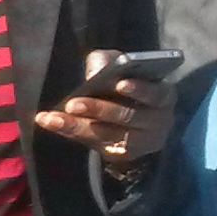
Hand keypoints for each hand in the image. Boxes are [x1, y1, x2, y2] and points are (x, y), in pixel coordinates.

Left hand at [35, 56, 174, 163]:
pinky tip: (53, 124)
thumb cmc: (125, 86)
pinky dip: (73, 133)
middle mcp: (158, 121)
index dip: (140, 89)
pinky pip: (96, 144)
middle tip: (73, 103)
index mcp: (163, 96)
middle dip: (99, 109)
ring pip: (110, 135)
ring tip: (54, 118)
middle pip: (128, 116)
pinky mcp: (123, 153)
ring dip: (79, 126)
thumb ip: (108, 62)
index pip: (157, 94)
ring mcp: (142, 141)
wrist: (132, 118)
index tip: (119, 84)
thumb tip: (94, 72)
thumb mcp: (121, 68)